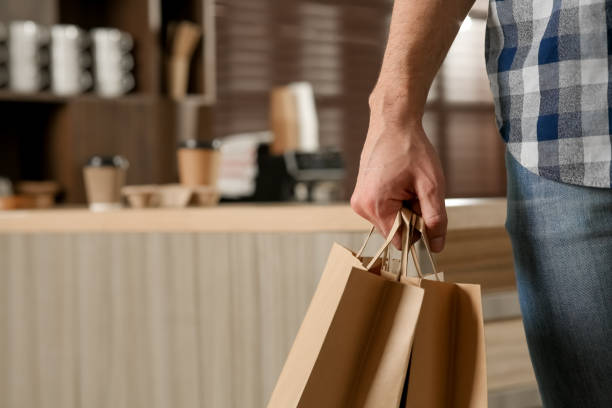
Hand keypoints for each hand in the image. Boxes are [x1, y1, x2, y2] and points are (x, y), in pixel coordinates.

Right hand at [350, 91, 446, 251]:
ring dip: (404, 210)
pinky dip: (396, 203)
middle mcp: (361, 207)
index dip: (419, 231)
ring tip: (408, 185)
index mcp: (376, 206)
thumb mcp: (431, 184)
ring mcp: (359, 201)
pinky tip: (399, 183)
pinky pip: (383, 211)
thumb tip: (437, 246)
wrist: (393, 123)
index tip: (427, 210)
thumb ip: (435, 218)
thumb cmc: (411, 149)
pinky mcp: (361, 196)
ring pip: (390, 222)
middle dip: (411, 218)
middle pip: (394, 232)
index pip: (401, 241)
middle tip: (418, 191)